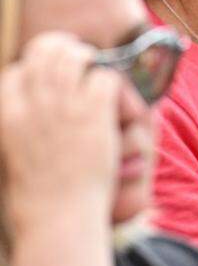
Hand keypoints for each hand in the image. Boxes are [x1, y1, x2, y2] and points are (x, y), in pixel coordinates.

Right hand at [0, 33, 122, 231]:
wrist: (57, 216)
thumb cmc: (38, 193)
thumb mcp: (13, 151)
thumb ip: (21, 122)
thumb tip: (32, 107)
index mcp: (6, 114)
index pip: (16, 69)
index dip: (35, 68)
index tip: (48, 77)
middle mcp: (32, 103)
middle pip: (47, 50)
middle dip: (66, 49)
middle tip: (82, 61)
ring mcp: (63, 105)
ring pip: (78, 55)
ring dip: (93, 61)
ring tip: (98, 74)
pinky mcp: (94, 111)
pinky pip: (108, 77)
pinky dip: (118, 86)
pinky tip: (118, 101)